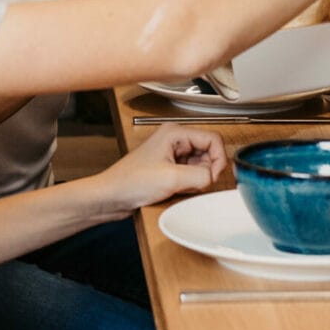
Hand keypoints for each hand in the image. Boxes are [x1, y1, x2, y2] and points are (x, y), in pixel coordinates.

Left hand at [89, 124, 224, 215]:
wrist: (111, 197)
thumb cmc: (129, 182)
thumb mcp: (171, 179)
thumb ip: (199, 176)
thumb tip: (214, 177)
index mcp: (175, 133)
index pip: (213, 139)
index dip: (218, 159)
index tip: (214, 176)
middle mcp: (175, 140)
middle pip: (209, 152)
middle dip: (206, 171)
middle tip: (196, 184)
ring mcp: (173, 155)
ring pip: (201, 165)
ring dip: (197, 179)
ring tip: (181, 187)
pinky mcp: (171, 169)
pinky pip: (192, 175)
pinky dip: (190, 185)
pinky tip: (176, 191)